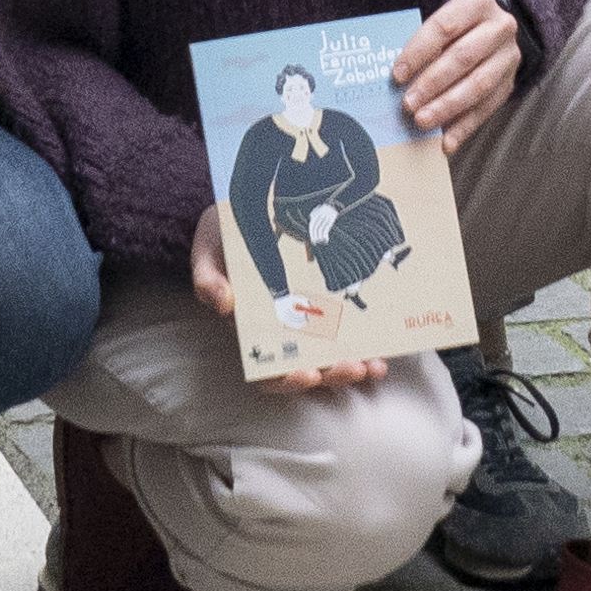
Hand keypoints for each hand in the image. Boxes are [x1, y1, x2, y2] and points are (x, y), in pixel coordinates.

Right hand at [191, 207, 389, 389]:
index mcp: (252, 330)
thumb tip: (223, 304)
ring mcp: (306, 321)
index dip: (285, 380)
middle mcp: (281, 333)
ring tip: (372, 366)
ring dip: (353, 367)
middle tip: (353, 368)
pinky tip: (383, 349)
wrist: (242, 211)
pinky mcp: (327, 305)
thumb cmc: (223, 237)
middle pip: (306, 369)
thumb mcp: (208, 251)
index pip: (266, 368)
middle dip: (331, 375)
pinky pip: (347, 332)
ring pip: (330, 357)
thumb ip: (207, 278)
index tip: (306, 374)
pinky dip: (366, 345)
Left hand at [392, 0, 524, 151]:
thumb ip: (424, 42)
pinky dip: (464, 127)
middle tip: (408, 104)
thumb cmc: (458, 25)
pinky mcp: (509, 83)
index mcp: (477, 3)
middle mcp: (499, 27)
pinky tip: (446, 142)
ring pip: (478, 85)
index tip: (397, 74)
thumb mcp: (445, 19)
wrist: (495, 26)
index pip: (444, 27)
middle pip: (463, 57)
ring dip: (447, 107)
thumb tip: (397, 78)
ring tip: (423, 121)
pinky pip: (487, 108)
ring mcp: (508, 57)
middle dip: (432, 83)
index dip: (418, 51)